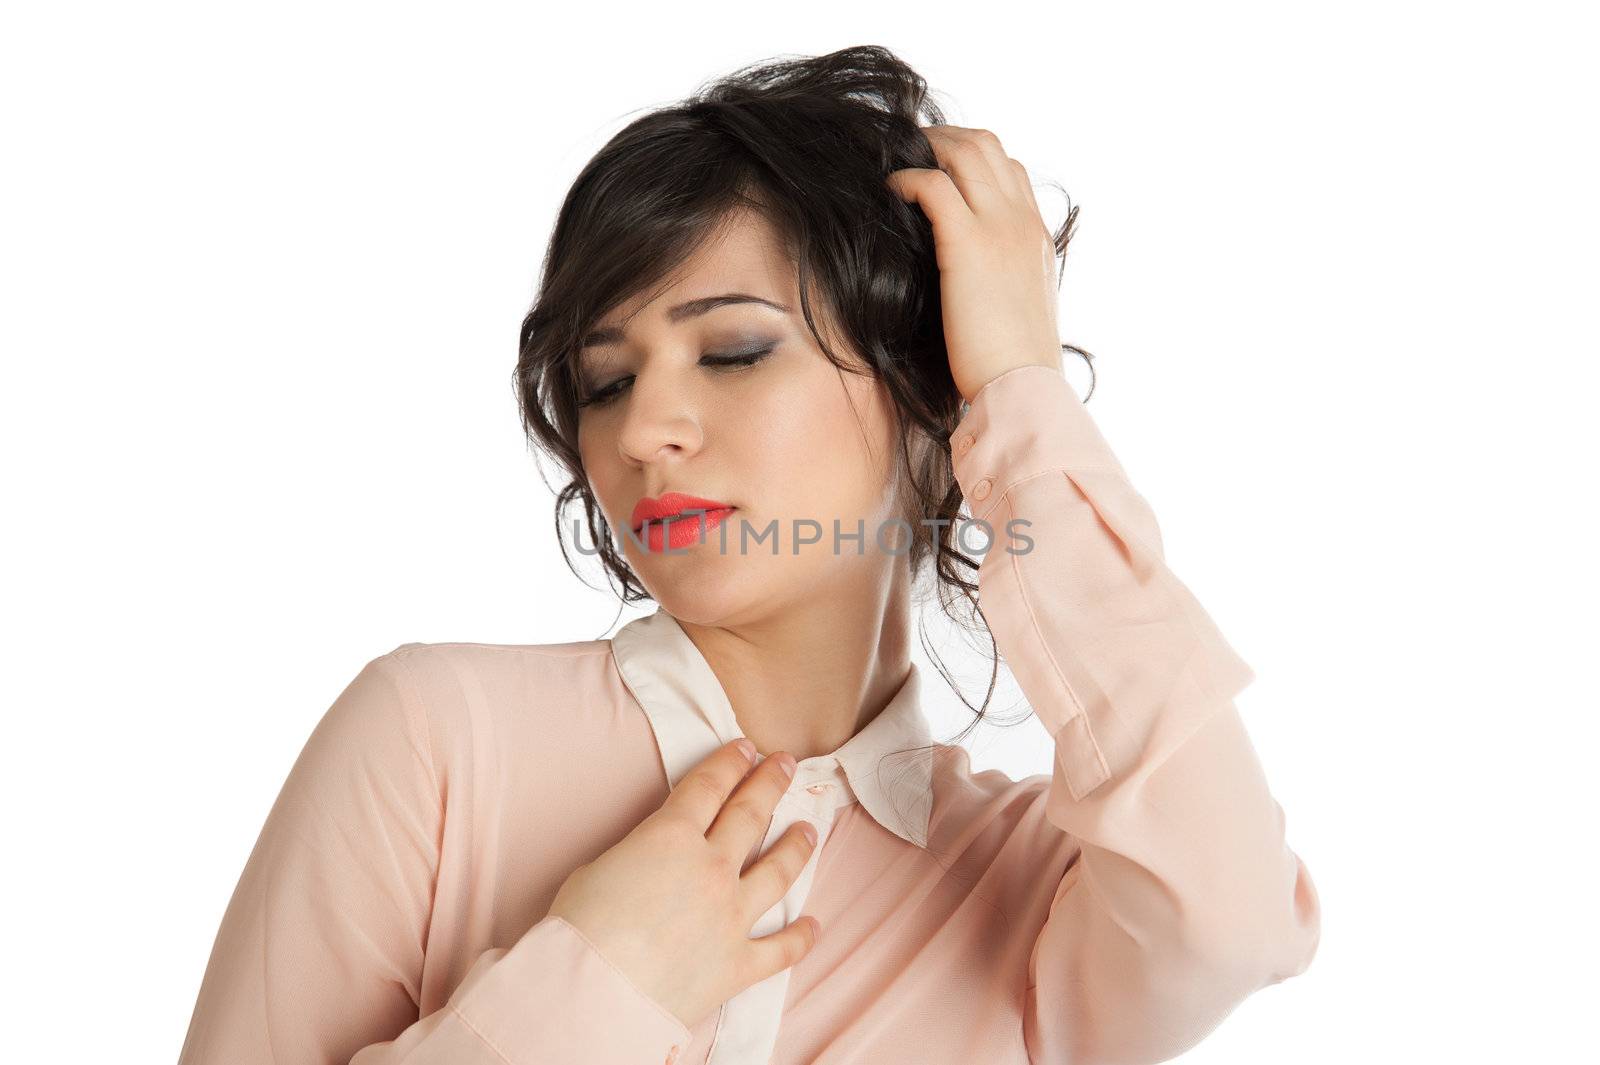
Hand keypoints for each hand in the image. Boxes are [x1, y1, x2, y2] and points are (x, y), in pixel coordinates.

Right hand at [546, 738, 820, 1029]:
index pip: (709, 786)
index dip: (730, 762)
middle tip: (786, 763)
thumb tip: (651, 859)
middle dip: (771, 783)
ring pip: (778, 871)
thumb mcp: (598, 866)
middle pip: (750, 814)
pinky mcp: (739, 962)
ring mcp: (731, 915)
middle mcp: (711, 869)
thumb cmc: (579, 927)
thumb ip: (638, 853)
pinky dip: (800, 937)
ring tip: (809, 831)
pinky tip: (814, 925)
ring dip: (796, 847)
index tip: (747, 747)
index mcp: (672, 836)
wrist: (591, 989)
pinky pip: (781, 948)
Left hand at [886, 125, 1063, 403]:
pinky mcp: (968, 245)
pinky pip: (933, 186)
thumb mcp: (1019, 309)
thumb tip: (975, 282)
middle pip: (986, 146)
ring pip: (964, 153)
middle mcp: (1023, 222)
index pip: (1010, 170)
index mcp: (1037, 237)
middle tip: (908, 150)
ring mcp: (999, 228)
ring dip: (925, 148)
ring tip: (895, 161)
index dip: (972, 158)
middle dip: (944, 138)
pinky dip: (908, 178)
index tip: (940, 166)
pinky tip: (890, 190)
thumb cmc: (1014, 364)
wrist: (1024, 387)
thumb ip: (1004, 280)